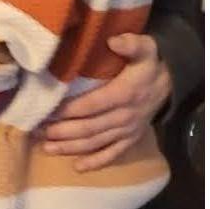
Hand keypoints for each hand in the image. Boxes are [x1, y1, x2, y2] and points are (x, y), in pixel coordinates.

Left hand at [39, 33, 170, 171]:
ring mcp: (127, 131)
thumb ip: (131, 43)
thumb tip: (113, 40)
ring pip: (96, 143)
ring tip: (47, 148)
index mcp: (124, 94)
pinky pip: (113, 155)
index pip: (92, 105)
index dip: (69, 110)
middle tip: (38, 131)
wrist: (171, 83)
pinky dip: (95, 162)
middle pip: (89, 128)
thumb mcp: (146, 47)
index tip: (48, 111)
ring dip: (71, 147)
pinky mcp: (130, 140)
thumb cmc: (149, 63)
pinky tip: (77, 168)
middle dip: (62, 132)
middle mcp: (125, 116)